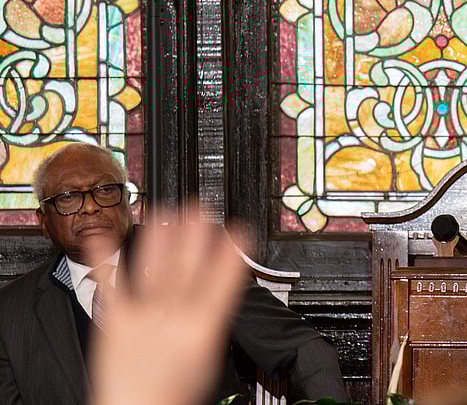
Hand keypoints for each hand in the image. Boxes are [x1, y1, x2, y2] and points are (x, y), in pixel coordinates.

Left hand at [89, 221, 246, 404]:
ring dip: (161, 233)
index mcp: (204, 323)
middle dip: (196, 230)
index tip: (237, 229)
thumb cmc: (174, 393)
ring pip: (155, 263)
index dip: (233, 248)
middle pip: (189, 261)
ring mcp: (143, 313)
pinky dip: (103, 255)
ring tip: (164, 209)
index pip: (224, 275)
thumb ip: (212, 319)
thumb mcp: (210, 355)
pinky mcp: (114, 319)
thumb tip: (216, 292)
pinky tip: (102, 235)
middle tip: (201, 206)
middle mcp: (174, 312)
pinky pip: (109, 281)